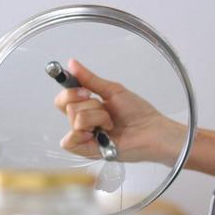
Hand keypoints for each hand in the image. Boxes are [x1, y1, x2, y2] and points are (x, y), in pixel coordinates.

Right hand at [53, 58, 184, 164]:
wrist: (151, 130)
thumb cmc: (138, 112)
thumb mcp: (112, 90)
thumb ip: (89, 79)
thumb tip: (72, 64)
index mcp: (87, 107)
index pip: (63, 99)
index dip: (70, 92)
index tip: (86, 91)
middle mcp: (83, 122)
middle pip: (67, 107)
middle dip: (90, 104)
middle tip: (105, 108)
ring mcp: (85, 137)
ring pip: (75, 119)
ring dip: (97, 118)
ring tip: (110, 123)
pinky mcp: (87, 150)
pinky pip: (70, 141)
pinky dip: (86, 132)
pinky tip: (101, 134)